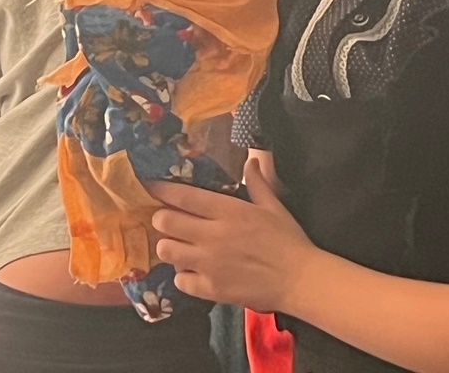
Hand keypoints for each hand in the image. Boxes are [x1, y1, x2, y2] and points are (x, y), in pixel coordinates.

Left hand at [151, 157, 315, 311]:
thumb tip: (250, 160)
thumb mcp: (273, 205)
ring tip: (178, 245)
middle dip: (162, 218)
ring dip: (169, 245)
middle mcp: (213, 235)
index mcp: (228, 211)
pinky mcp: (210, 289)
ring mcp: (209, 264)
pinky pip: (179, 280)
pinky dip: (182, 275)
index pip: (185, 197)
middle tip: (167, 219)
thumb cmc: (287, 239)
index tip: (151, 185)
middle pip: (167, 222)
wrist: (298, 279)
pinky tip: (192, 271)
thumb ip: (257, 182)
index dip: (163, 190)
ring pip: (167, 250)